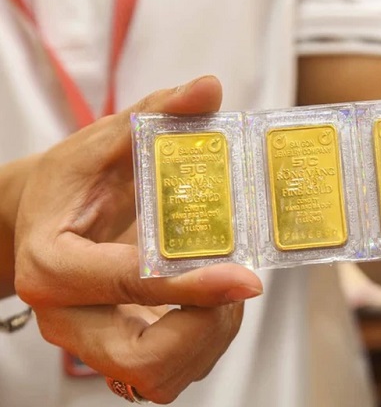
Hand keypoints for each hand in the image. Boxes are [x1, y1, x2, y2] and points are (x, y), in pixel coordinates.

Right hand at [14, 76, 262, 403]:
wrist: (50, 221)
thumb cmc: (75, 184)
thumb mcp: (105, 141)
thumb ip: (156, 114)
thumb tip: (208, 88)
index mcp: (53, 264)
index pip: (123, 282)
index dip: (187, 285)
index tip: (245, 279)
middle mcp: (66, 317)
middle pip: (139, 360)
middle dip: (202, 327)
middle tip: (234, 283)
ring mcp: (91, 343)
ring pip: (160, 378)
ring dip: (210, 337)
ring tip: (225, 287)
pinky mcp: (117, 356)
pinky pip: (169, 376)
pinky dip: (204, 346)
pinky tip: (211, 303)